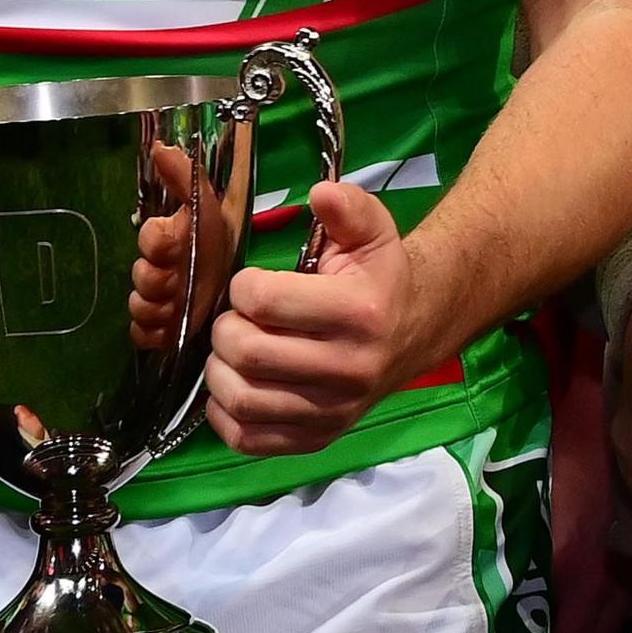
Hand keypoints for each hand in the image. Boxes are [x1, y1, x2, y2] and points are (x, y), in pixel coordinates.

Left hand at [207, 182, 441, 455]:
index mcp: (359, 312)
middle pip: (248, 353)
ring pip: (242, 400)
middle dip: (224, 329)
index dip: (243, 287)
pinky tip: (235, 385)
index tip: (251, 283)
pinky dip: (224, 414)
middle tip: (233, 318)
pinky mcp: (318, 438)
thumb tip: (319, 193)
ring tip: (230, 350)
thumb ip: (348, 207)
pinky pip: (248, 439)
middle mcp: (349, 368)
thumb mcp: (373, 231)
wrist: (413, 331)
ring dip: (218, 372)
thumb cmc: (380, 277)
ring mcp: (333, 410)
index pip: (265, 303)